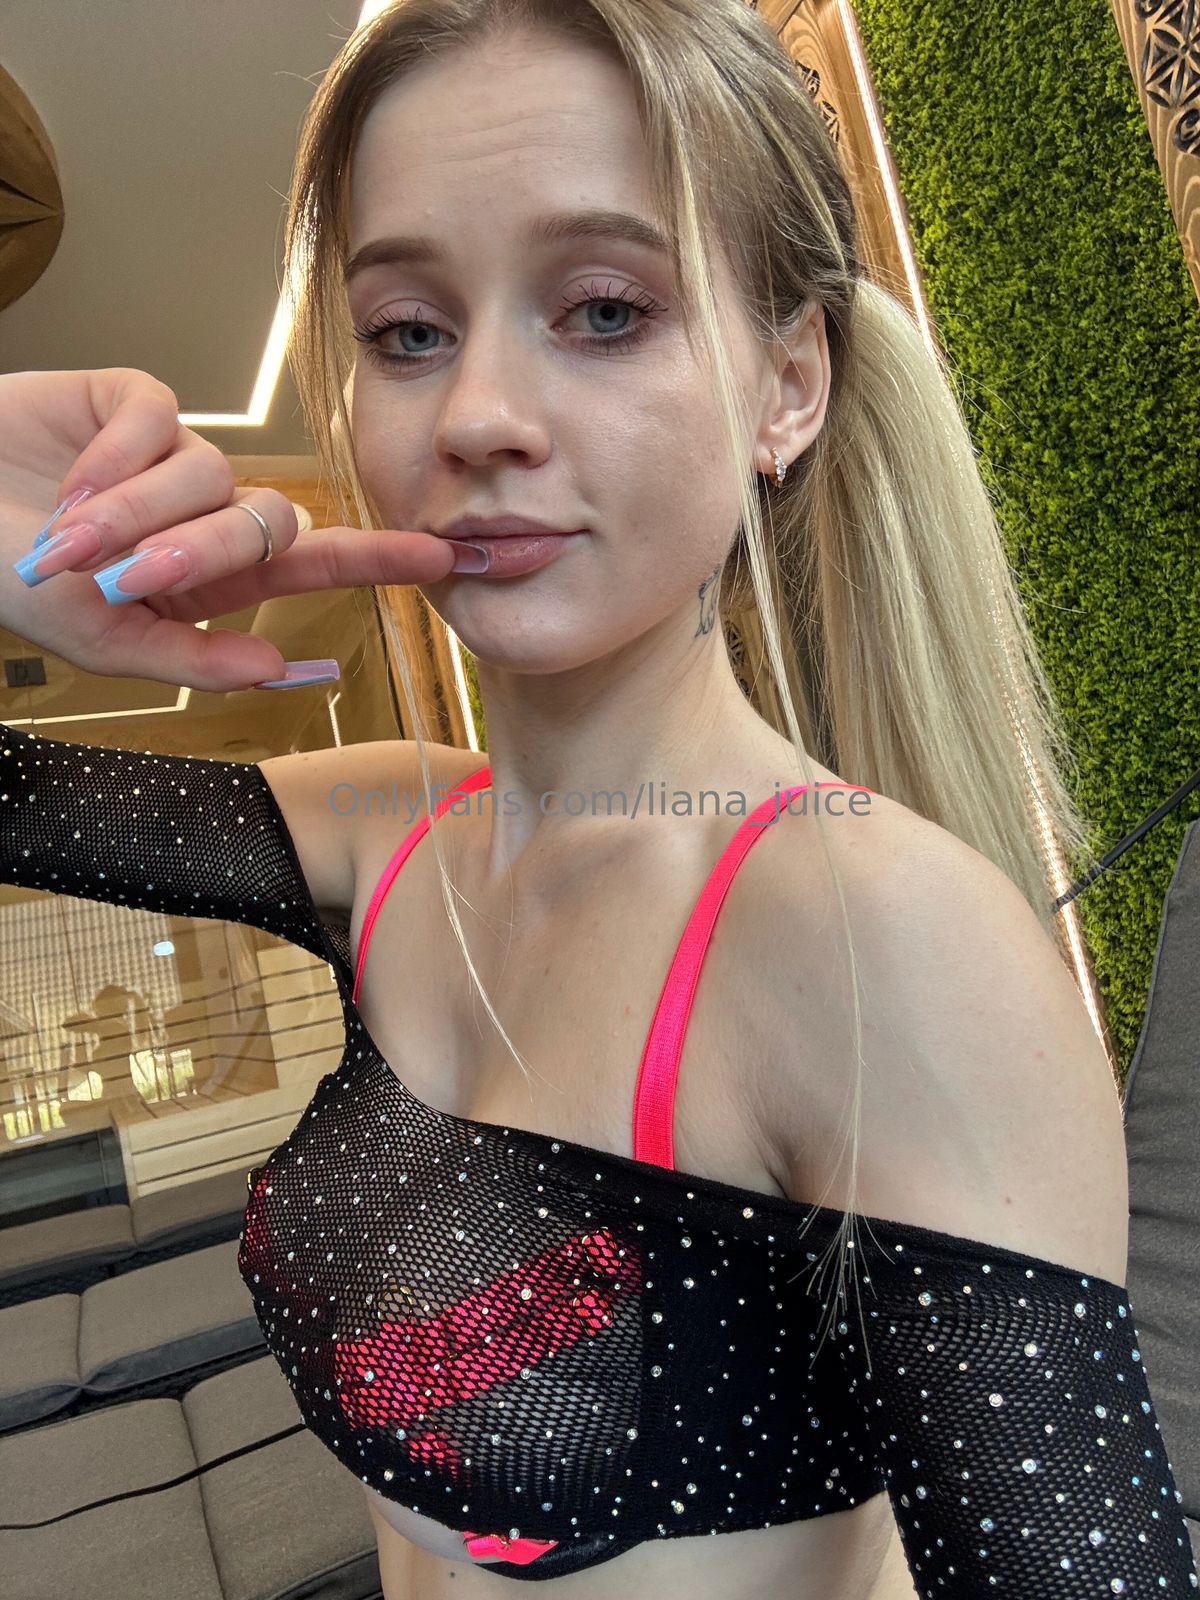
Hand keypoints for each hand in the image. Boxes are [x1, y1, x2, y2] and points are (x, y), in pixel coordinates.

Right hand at [0, 367, 460, 690]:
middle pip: (269, 524)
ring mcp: (172, 456)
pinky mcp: (131, 401)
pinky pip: (161, 419)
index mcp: (208, 578)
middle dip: (203, 552)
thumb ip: (192, 655)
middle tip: (129, 574)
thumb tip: (284, 668)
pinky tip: (70, 478)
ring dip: (138, 513)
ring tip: (69, 533)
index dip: (383, 557)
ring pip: (212, 475)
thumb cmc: (11, 578)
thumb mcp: (100, 638)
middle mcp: (203, 515)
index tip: (450, 557)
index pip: (316, 562)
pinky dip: (115, 457)